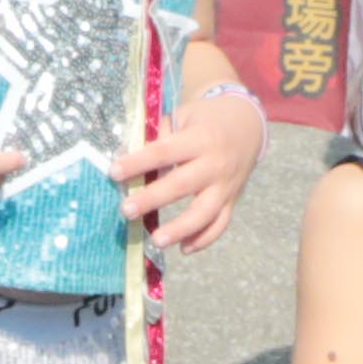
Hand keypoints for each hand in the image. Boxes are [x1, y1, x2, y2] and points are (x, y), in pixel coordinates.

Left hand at [111, 72, 268, 248]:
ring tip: (156, 241)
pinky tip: (183, 248)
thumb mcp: (186, 115)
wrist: (248, 126)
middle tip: (126, 210)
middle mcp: (214, 164)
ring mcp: (225, 186)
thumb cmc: (207, 119)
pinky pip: (220, 224)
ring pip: (204, 212)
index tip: (114, 172)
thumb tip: (134, 159)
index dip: (138, 163)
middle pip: (182, 185)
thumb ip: (162, 135)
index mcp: (199, 139)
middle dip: (152, 199)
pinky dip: (203, 239)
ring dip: (180, 229)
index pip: (164, 152)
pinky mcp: (232, 200)